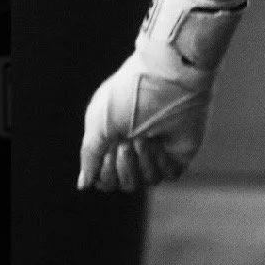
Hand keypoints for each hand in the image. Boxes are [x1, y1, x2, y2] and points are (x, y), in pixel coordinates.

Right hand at [78, 53, 214, 192]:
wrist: (164, 79)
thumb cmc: (127, 96)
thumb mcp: (98, 125)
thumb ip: (90, 156)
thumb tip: (83, 185)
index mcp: (114, 139)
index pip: (106, 178)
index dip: (106, 175)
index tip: (108, 153)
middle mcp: (137, 145)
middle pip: (125, 183)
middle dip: (123, 168)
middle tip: (125, 145)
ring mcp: (160, 148)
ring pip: (146, 181)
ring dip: (140, 164)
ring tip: (142, 140)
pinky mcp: (181, 149)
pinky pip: (168, 174)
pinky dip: (159, 163)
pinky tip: (158, 144)